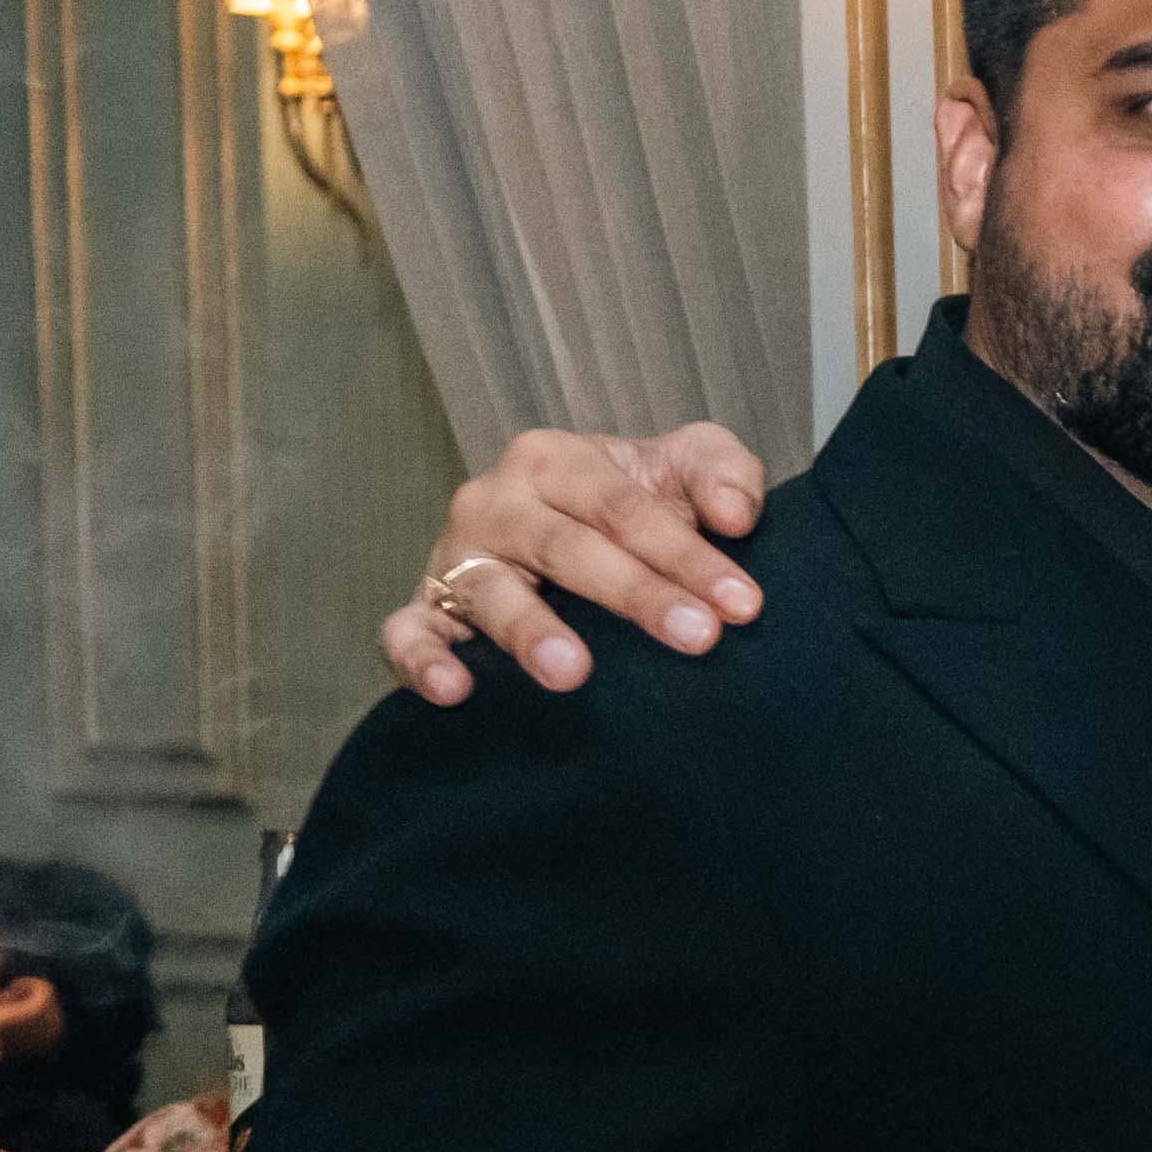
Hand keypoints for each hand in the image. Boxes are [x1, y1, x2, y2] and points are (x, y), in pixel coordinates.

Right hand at [382, 421, 773, 703]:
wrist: (572, 534)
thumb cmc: (632, 503)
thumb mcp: (682, 467)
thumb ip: (721, 471)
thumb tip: (737, 517)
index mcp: (552, 461)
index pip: (623, 507)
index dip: (686, 554)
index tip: (743, 604)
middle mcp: (495, 502)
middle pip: (566, 548)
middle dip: (635, 594)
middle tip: (698, 637)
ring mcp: (456, 558)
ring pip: (490, 592)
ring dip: (531, 632)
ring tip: (574, 672)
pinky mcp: (427, 607)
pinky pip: (408, 631)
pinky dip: (423, 660)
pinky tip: (457, 691)